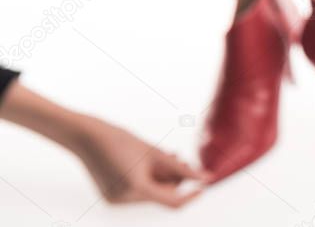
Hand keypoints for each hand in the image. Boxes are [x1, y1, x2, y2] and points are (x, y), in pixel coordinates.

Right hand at [73, 122, 206, 207]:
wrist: (85, 137)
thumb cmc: (119, 139)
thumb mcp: (155, 152)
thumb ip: (181, 167)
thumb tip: (205, 178)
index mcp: (136, 188)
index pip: (173, 201)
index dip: (191, 196)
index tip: (203, 186)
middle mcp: (124, 199)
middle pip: (162, 195)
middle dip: (175, 179)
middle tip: (181, 159)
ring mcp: (116, 200)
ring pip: (151, 194)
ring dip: (162, 178)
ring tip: (166, 156)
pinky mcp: (111, 197)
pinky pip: (138, 192)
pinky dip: (148, 180)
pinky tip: (148, 164)